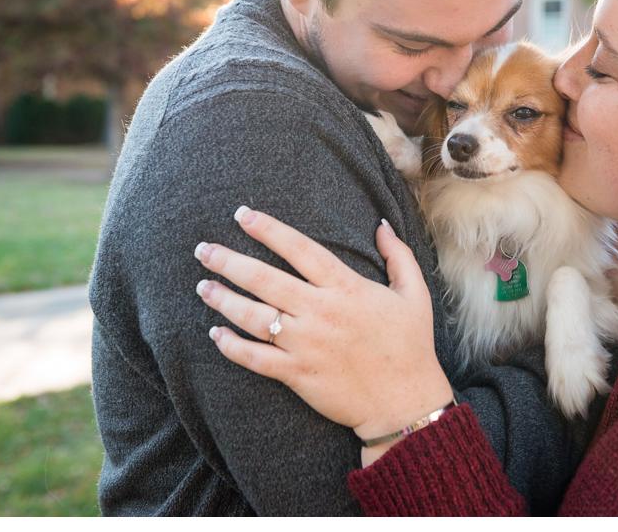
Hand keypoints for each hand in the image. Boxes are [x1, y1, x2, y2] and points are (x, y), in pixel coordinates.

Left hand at [194, 207, 452, 462]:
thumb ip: (398, 256)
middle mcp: (320, 312)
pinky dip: (231, 346)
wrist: (405, 402)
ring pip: (253, 316)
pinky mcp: (297, 374)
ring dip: (223, 300)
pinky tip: (215, 334)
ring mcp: (306, 344)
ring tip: (202, 287)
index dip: (267, 229)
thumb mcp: (415, 295)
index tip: (241, 215)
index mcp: (346, 288)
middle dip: (228, 261)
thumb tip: (380, 224)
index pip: (298, 249)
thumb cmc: (411, 347)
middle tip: (202, 249)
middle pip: (264, 278)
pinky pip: (255, 358)